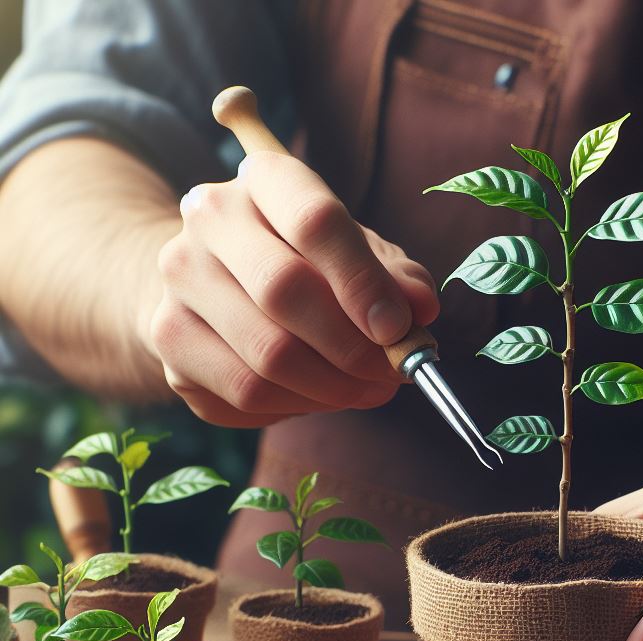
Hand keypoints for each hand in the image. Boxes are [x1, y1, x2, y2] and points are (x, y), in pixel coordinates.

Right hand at [149, 151, 439, 425]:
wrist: (214, 284)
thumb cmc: (307, 266)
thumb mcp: (361, 256)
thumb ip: (397, 279)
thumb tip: (420, 308)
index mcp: (266, 179)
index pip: (315, 220)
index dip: (362, 282)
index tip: (397, 328)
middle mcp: (209, 218)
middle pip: (284, 290)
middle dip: (352, 346)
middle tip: (391, 372)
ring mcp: (180, 279)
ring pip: (267, 354)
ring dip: (332, 387)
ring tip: (366, 390)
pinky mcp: (169, 338)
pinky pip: (244, 392)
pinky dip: (297, 406)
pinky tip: (319, 397)